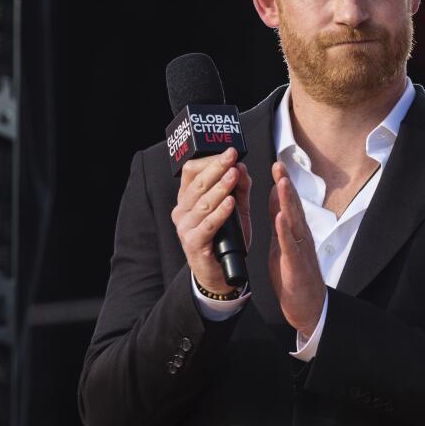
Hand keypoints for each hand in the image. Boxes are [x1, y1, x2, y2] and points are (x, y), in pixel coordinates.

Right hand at [170, 147, 250, 294]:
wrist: (220, 273)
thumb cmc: (225, 239)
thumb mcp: (236, 210)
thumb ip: (239, 189)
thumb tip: (242, 167)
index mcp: (188, 199)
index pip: (191, 172)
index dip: (209, 160)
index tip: (228, 152)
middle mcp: (182, 211)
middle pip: (197, 183)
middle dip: (216, 168)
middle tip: (231, 156)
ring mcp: (185, 227)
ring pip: (203, 202)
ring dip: (220, 187)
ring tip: (234, 175)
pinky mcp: (193, 243)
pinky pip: (208, 224)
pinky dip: (220, 212)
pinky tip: (231, 202)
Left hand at [267, 161, 325, 336]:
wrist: (307, 306)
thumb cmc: (294, 276)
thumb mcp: (283, 243)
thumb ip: (280, 219)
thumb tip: (277, 195)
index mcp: (295, 231)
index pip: (289, 203)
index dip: (283, 183)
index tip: (277, 164)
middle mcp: (300, 236)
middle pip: (294, 206)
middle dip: (286, 185)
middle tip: (279, 165)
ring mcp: (300, 249)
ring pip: (294, 221)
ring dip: (288, 202)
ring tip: (282, 183)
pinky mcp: (295, 265)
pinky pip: (290, 245)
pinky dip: (285, 231)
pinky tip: (280, 219)